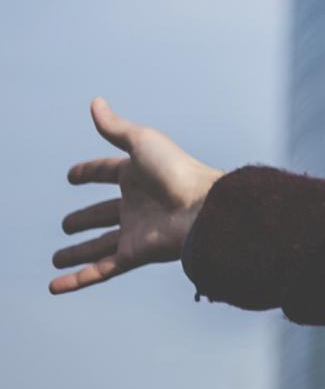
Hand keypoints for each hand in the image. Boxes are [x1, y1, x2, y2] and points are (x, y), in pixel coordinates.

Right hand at [50, 98, 225, 294]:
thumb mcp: (142, 142)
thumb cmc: (178, 172)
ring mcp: (136, 231)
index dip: (90, 173)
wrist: (204, 209)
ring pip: (100, 246)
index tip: (72, 176)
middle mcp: (137, 205)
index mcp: (138, 176)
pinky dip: (78, 279)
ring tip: (56, 259)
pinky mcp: (135, 254)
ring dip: (78, 254)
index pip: (107, 172)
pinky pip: (101, 271)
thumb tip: (95, 102)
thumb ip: (115, 127)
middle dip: (85, 219)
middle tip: (66, 225)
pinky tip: (56, 286)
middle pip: (103, 214)